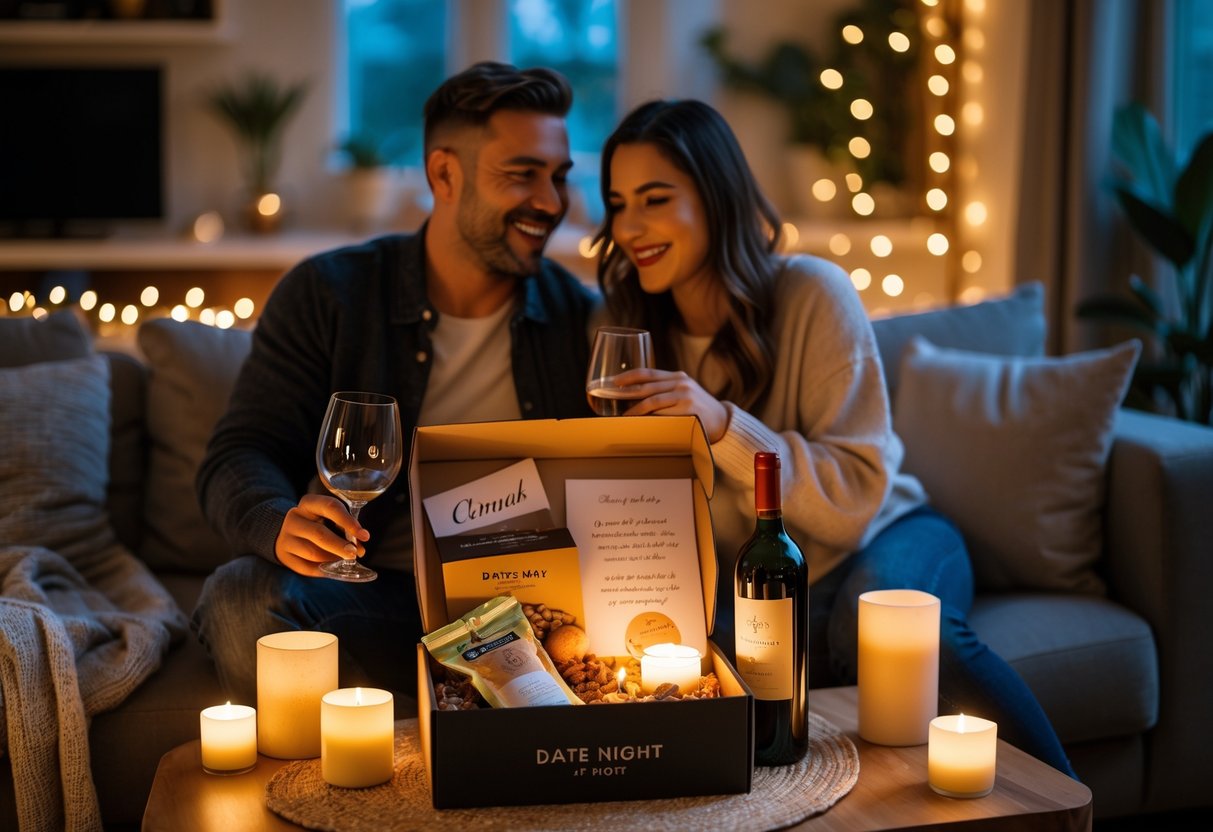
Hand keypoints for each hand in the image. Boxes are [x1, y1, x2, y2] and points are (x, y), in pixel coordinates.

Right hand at [274, 493, 369, 576]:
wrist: (289, 533)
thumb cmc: (318, 523)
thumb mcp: (330, 518)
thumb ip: (345, 529)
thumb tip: (360, 549)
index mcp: (309, 503)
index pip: (330, 507)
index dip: (349, 522)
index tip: (364, 535)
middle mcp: (294, 518)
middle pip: (319, 534)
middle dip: (341, 546)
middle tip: (355, 554)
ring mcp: (286, 538)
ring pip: (313, 553)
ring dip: (333, 559)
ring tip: (345, 560)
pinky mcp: (285, 556)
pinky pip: (307, 568)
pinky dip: (324, 570)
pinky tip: (333, 567)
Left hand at [610, 367, 730, 441]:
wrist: (722, 421)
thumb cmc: (698, 409)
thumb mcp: (684, 392)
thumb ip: (666, 390)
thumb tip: (635, 396)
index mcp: (678, 377)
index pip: (648, 373)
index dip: (629, 376)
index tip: (614, 381)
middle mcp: (681, 383)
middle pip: (647, 386)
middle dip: (626, 392)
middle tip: (612, 398)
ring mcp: (685, 396)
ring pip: (652, 400)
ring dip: (635, 409)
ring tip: (624, 416)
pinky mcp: (689, 410)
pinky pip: (663, 414)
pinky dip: (649, 418)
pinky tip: (641, 423)